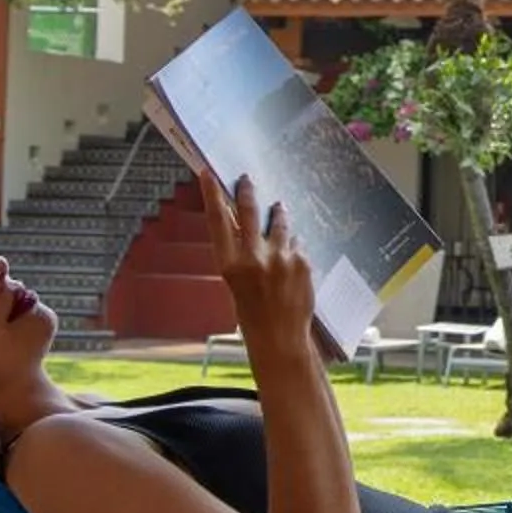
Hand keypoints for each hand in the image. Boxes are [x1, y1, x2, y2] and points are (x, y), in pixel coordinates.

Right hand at [202, 172, 312, 338]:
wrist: (281, 338)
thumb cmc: (253, 314)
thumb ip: (239, 254)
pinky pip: (296, 243)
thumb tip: (243, 224)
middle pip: (249, 211)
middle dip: (247, 191)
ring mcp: (281, 258)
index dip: (211, 194)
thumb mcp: (235, 283)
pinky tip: (291, 259)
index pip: (217, 221)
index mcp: (230, 265)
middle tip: (247, 179)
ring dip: (277, 214)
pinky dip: (292, 246)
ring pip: (278, 222)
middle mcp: (254, 258)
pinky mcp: (302, 262)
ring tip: (278, 209)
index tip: (208, 174)